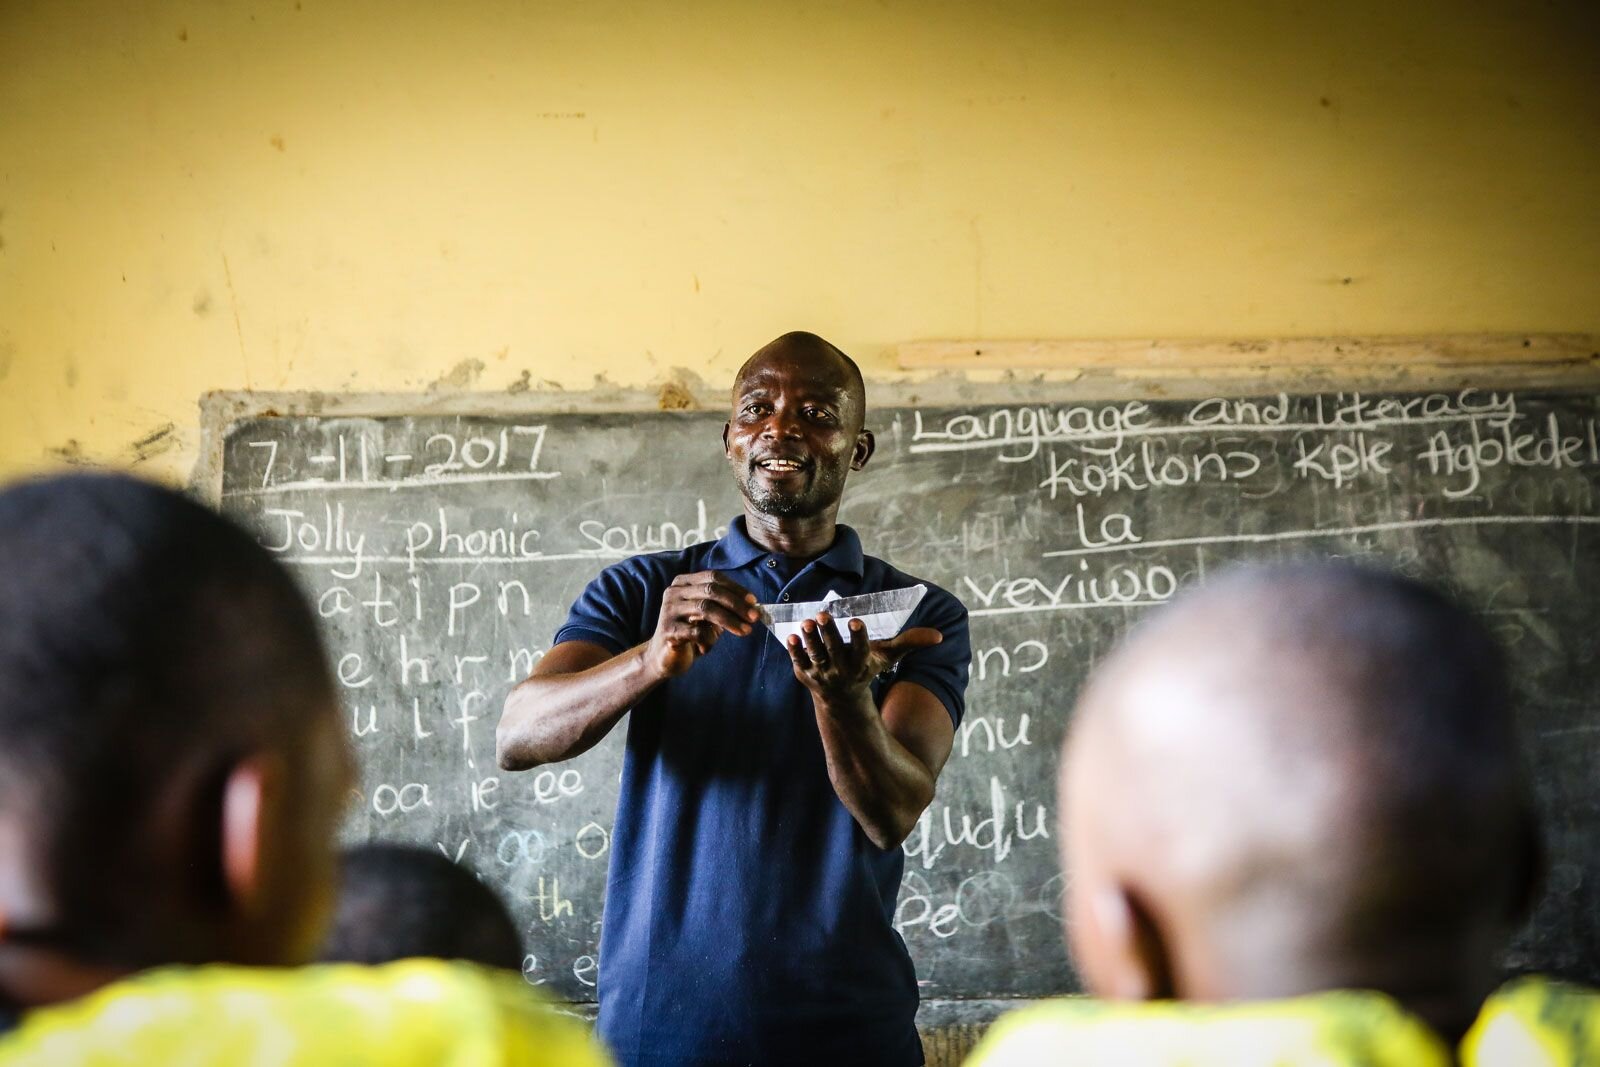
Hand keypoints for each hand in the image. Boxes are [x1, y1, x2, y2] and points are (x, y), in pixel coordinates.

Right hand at [647, 571, 760, 679]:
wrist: (665, 657)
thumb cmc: (692, 634)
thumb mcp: (710, 617)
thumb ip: (726, 607)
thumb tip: (753, 606)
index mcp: (684, 583)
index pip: (713, 577)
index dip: (736, 588)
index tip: (754, 602)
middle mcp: (673, 592)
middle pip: (711, 590)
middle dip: (736, 604)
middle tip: (754, 617)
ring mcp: (668, 610)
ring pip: (705, 608)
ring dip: (730, 620)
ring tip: (745, 631)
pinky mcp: (667, 631)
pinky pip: (696, 632)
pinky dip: (708, 640)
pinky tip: (706, 647)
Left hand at [786, 611, 943, 699]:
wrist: (842, 699)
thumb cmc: (866, 668)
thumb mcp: (888, 657)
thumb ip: (910, 642)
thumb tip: (939, 635)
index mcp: (861, 663)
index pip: (861, 649)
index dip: (859, 636)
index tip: (857, 621)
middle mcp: (841, 669)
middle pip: (834, 650)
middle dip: (829, 633)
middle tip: (822, 614)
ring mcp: (822, 673)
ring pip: (815, 655)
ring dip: (810, 640)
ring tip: (806, 622)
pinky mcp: (806, 674)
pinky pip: (799, 661)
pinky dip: (794, 651)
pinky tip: (790, 636)